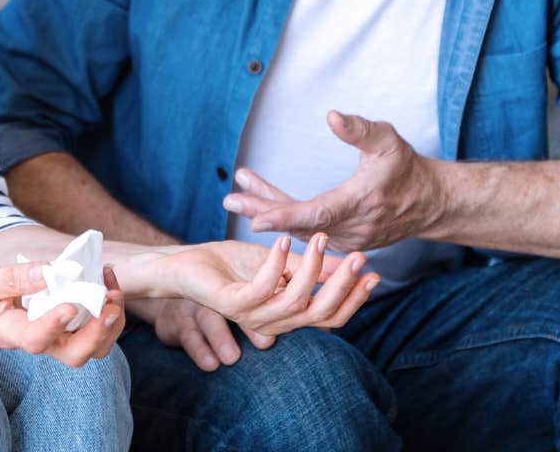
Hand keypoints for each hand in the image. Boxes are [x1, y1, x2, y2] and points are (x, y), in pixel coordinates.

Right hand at [0, 262, 124, 367]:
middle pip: (72, 355)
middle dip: (96, 333)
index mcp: (8, 333)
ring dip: (108, 323)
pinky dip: (105, 309)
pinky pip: (92, 328)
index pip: (34, 340)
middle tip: (109, 305)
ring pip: (90, 347)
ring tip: (113, 292)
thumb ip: (14, 278)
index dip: (54, 326)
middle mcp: (35, 342)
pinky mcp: (64, 327)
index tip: (70, 306)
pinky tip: (105, 282)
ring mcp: (52, 337)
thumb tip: (50, 272)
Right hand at [126, 297, 275, 370]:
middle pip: (235, 310)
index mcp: (234, 293)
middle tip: (267, 343)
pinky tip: (210, 364)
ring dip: (221, 339)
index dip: (272, 310)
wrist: (163, 298)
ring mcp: (195, 309)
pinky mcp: (176, 323)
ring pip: (208, 320)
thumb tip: (290, 335)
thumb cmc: (206, 304)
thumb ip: (259, 316)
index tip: (288, 328)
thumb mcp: (227, 302)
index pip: (256, 300)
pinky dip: (199, 350)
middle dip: (251, 328)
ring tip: (231, 358)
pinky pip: (187, 336)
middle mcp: (217, 299)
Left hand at [158, 234, 377, 337]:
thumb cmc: (230, 265)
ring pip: (296, 301)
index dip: (354, 298)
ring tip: (320, 238)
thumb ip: (309, 267)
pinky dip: (277, 263)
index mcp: (287, 315)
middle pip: (320, 313)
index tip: (373, 273)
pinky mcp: (233, 303)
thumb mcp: (278, 262)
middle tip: (359, 256)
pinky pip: (263, 288)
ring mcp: (253, 316)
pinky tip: (286, 240)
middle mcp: (273, 322)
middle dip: (343, 285)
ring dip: (312, 267)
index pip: (330, 316)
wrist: (186, 266)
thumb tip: (348, 264)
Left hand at [223, 110, 444, 252]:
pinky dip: (285, 217)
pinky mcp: (343, 242)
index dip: (284, 216)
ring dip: (269, 210)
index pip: (315, 214)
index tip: (254, 217)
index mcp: (359, 204)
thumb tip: (331, 116)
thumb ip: (359, 129)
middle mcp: (351, 229)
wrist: (429, 202)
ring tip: (238, 193)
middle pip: (299, 224)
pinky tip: (263, 202)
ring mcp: (346, 240)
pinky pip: (308, 231)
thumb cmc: (405, 167)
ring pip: (300, 228)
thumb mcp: (387, 140)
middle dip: (263, 210)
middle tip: (230, 198)